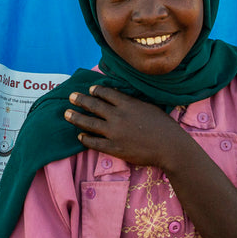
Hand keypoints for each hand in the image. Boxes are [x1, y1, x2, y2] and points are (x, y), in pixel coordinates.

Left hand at [64, 85, 190, 168]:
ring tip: (66, 114)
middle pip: (94, 105)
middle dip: (80, 100)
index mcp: (127, 103)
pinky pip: (94, 142)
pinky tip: (80, 136)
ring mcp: (114, 132)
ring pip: (89, 123)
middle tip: (71, 97)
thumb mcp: (148, 106)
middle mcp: (118, 116)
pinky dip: (85, 138)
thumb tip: (121, 97)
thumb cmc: (163, 125)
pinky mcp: (114, 148)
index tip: (90, 90)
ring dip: (76, 117)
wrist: (169, 147)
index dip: (96, 91)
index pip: (106, 93)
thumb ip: (132, 102)